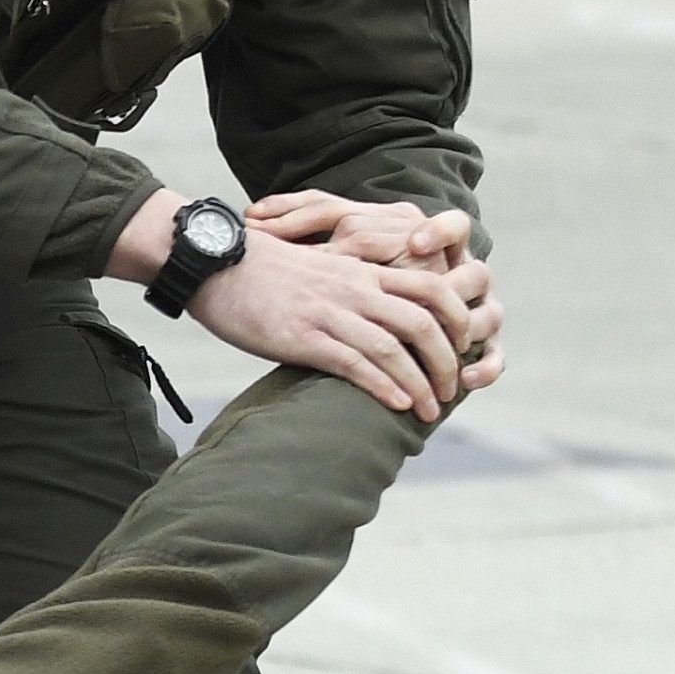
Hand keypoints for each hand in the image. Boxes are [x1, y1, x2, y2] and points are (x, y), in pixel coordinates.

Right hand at [245, 192, 504, 385]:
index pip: (431, 288)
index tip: (461, 346)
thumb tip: (364, 317)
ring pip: (394, 348)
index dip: (457, 318)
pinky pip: (354, 363)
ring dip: (420, 384)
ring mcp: (329, 312)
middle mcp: (353, 289)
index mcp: (360, 271)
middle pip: (424, 322)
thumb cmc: (258, 269)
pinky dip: (382, 387)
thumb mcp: (316, 268)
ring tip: (431, 411)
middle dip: (447, 360)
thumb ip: (346, 288)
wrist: (213, 262)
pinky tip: (396, 406)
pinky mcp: (302, 336)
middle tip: (452, 388)